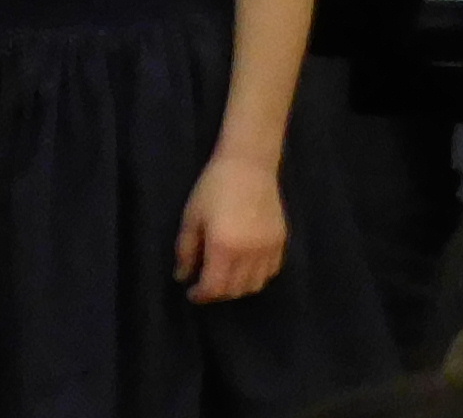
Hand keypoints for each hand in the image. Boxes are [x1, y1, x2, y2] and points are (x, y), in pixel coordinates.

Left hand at [176, 151, 285, 300]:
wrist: (248, 166)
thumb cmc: (214, 187)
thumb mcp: (192, 217)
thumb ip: (185, 250)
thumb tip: (181, 276)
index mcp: (224, 248)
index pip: (214, 288)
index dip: (201, 295)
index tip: (191, 293)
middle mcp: (249, 255)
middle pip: (234, 290)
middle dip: (217, 293)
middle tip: (205, 284)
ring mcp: (268, 251)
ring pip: (254, 285)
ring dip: (237, 288)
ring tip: (224, 277)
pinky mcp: (281, 243)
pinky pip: (270, 272)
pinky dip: (256, 276)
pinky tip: (245, 267)